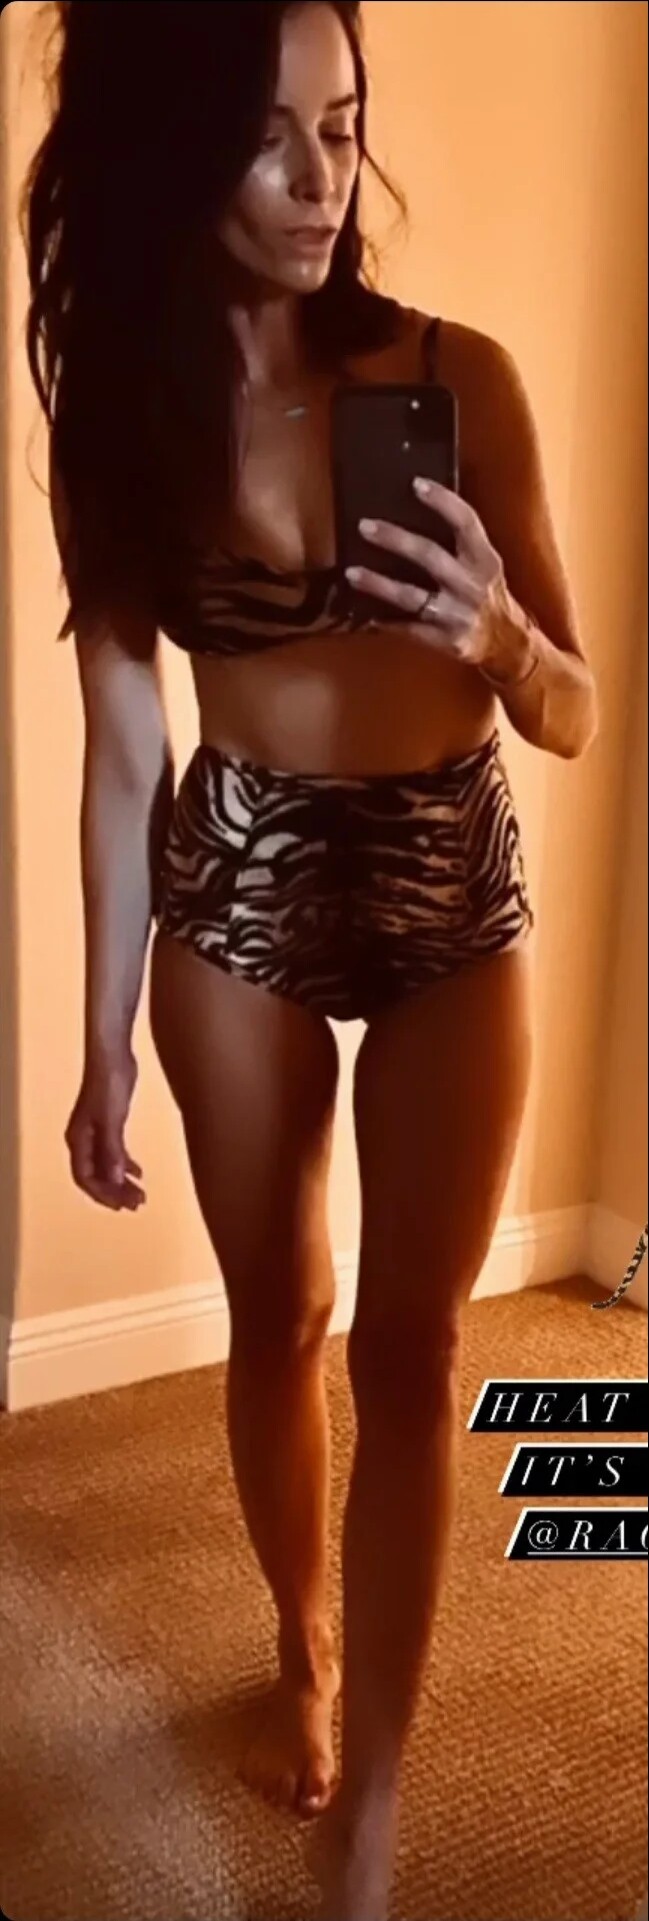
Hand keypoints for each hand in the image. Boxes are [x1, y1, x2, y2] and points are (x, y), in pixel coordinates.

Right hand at [64, 1046, 145, 1211]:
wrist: (112, 1054)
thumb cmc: (108, 1083)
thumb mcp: (112, 1120)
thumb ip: (113, 1150)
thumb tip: (116, 1179)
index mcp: (78, 1140)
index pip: (86, 1178)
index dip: (103, 1194)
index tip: (122, 1206)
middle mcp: (83, 1139)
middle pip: (96, 1176)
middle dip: (116, 1192)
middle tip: (137, 1204)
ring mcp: (96, 1131)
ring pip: (106, 1166)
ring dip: (122, 1181)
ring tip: (140, 1194)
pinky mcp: (109, 1123)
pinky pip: (114, 1152)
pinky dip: (125, 1164)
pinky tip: (139, 1172)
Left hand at [347, 477, 535, 680]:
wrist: (506, 642)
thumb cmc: (486, 593)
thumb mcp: (483, 565)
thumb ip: (459, 544)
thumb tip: (413, 512)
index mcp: (484, 560)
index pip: (466, 523)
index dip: (443, 502)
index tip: (415, 484)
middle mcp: (472, 585)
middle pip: (430, 557)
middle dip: (395, 540)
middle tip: (364, 526)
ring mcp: (458, 615)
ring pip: (412, 597)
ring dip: (378, 584)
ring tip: (352, 573)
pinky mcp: (447, 641)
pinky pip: (410, 629)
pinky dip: (387, 622)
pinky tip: (366, 615)